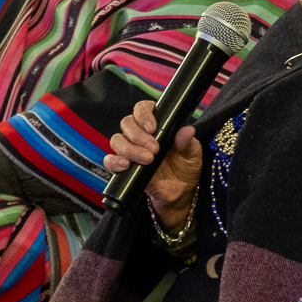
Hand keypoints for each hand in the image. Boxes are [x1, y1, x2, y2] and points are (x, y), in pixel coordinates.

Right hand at [103, 100, 201, 226]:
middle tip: (154, 149)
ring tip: (147, 159)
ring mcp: (130, 149)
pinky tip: (126, 165)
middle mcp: (140, 134)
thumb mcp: (192, 154)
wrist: (179, 193)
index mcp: (156, 124)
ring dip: (129, 148)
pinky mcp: (122, 166)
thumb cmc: (185, 168)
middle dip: (138, 135)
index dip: (143, 114)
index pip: (142, 109)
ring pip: (117, 139)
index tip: (152, 127)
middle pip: (127, 123)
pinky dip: (114, 161)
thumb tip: (187, 130)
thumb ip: (188, 142)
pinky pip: (110, 160)